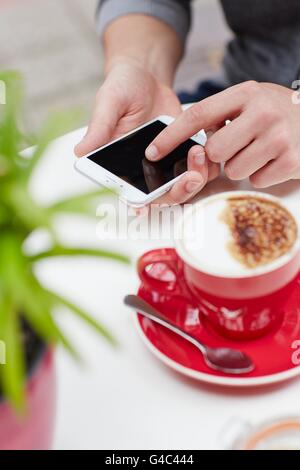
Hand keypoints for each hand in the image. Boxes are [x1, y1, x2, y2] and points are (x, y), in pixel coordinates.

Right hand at [75, 60, 217, 204]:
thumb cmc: (121, 88)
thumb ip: (99, 128)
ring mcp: (166, 164)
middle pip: (161, 196)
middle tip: (190, 177)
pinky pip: (199, 167)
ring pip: (183, 185)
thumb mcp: (108, 103)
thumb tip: (79, 151)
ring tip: (199, 153)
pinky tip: (209, 148)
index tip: (144, 209)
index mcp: (121, 165)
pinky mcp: (184, 153)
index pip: (127, 192)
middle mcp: (144, 171)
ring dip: (195, 178)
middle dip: (177, 192)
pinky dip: (207, 163)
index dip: (136, 205)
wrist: (147, 77)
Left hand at [145, 81, 299, 187]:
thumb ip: (219, 114)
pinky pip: (256, 181)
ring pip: (233, 171)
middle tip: (236, 146)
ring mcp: (279, 137)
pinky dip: (260, 174)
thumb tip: (185, 137)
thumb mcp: (249, 99)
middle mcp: (262, 112)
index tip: (153, 151)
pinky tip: (272, 159)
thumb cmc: (277, 111)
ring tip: (258, 150)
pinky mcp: (292, 161)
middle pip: (214, 152)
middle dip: (219, 156)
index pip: (198, 116)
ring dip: (240, 166)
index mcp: (245, 94)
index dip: (171, 136)